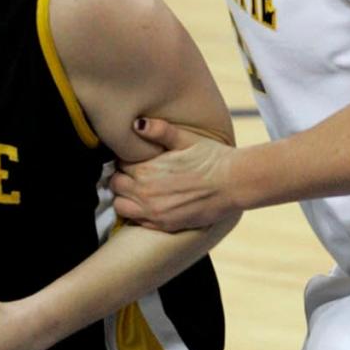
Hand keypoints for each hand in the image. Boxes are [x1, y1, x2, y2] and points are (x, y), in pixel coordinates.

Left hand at [111, 118, 238, 230]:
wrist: (234, 183)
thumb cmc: (211, 157)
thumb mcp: (185, 138)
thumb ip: (159, 130)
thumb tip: (137, 123)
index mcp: (147, 169)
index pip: (119, 164)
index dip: (126, 160)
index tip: (136, 158)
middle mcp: (146, 193)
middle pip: (116, 185)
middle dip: (122, 177)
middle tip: (136, 173)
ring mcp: (154, 212)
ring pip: (120, 205)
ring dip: (125, 197)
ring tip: (139, 189)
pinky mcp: (164, 226)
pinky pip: (136, 222)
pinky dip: (137, 213)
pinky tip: (151, 203)